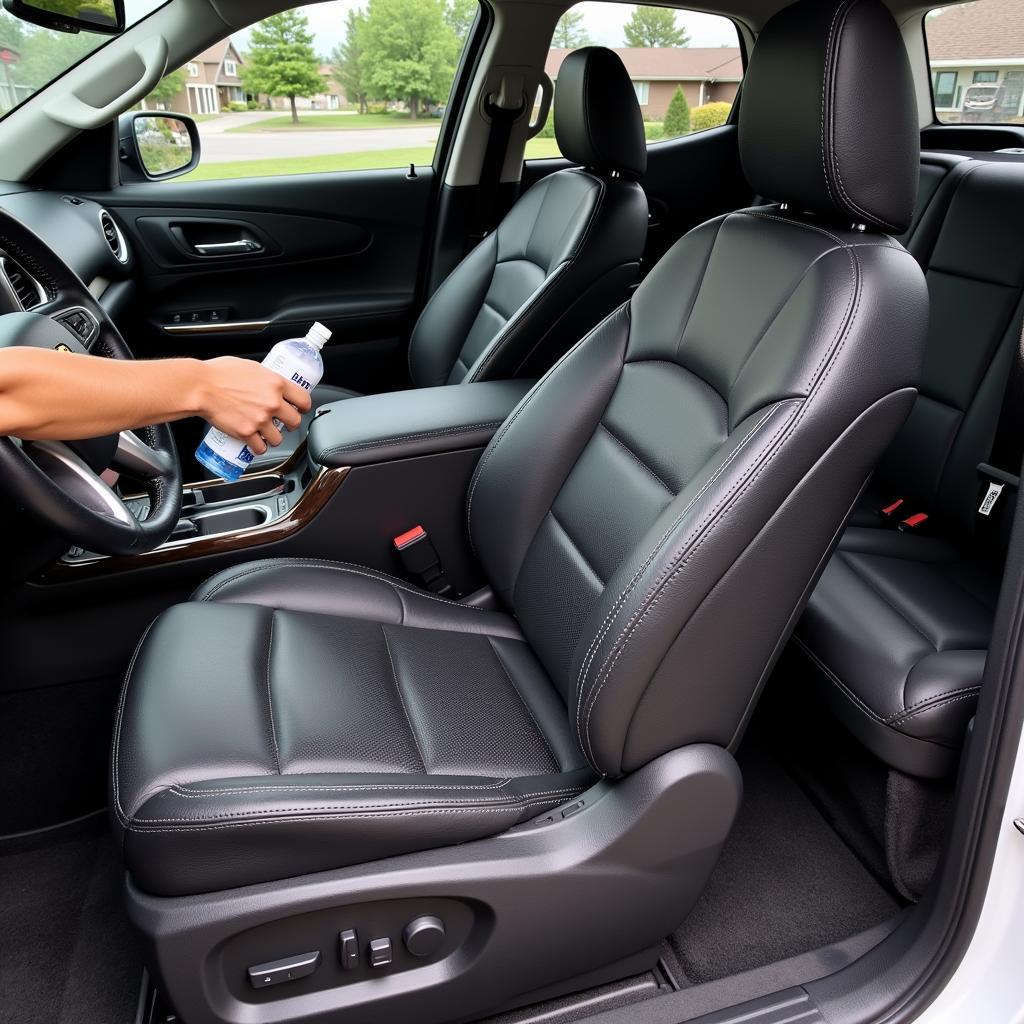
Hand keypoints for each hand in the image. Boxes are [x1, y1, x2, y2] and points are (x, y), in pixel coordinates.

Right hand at [194, 357, 311, 454]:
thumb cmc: (219, 373)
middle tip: (284, 423)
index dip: (303, 407)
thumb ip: (265, 378)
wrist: (200, 387)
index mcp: (276, 383)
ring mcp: (261, 419)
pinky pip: (260, 448)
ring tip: (266, 434)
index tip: (300, 409)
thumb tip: (271, 383)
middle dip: (290, 424)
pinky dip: (258, 448)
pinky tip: (255, 443)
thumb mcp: (251, 367)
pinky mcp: (247, 433)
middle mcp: (273, 402)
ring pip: (279, 438)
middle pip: (296, 422)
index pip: (304, 399)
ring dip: (273, 438)